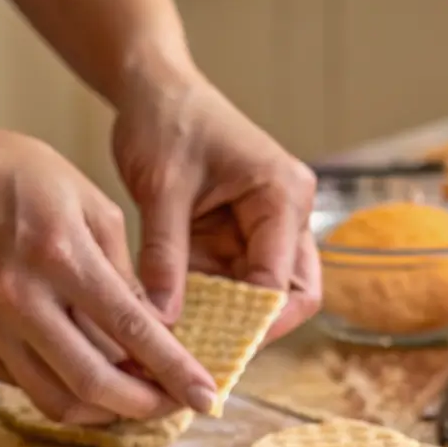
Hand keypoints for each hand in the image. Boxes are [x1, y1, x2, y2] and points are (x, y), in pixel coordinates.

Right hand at [0, 122, 218, 422]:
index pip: (132, 331)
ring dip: (104, 412)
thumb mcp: (82, 195)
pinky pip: (23, 385)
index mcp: (60, 256)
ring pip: (57, 401)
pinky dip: (60, 390)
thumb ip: (121, 263)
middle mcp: (22, 301)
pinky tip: (82, 375)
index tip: (208, 396)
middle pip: (96, 384)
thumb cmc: (6, 173)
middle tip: (175, 405)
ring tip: (132, 399)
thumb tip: (150, 323)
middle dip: (145, 407)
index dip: (175, 371)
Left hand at [111, 66, 319, 341]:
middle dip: (253, 330)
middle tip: (207, 360)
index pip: (282, 281)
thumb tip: (160, 322)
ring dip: (228, 320)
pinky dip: (209, 305)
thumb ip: (164, 256)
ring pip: (263, 295)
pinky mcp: (240, 235)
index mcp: (282, 194)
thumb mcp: (160, 189)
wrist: (154, 86)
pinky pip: (234, 283)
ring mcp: (267, 226)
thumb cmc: (165, 120)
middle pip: (293, 295)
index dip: (251, 324)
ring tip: (186, 349)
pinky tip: (175, 323)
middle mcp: (287, 213)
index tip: (211, 354)